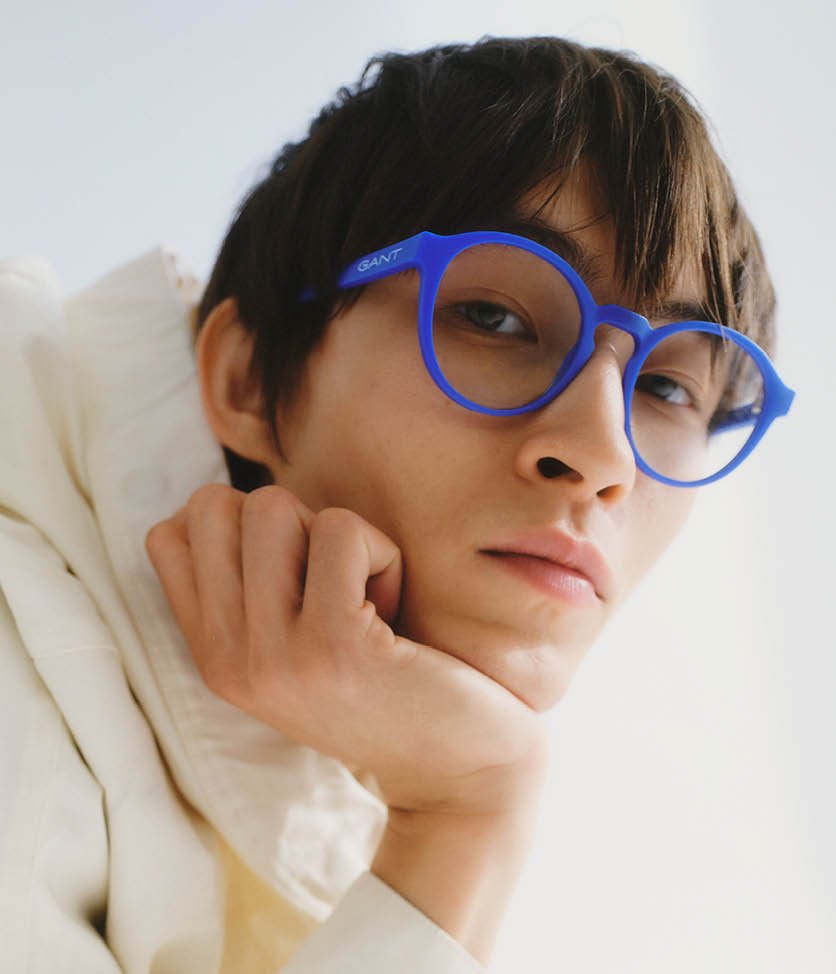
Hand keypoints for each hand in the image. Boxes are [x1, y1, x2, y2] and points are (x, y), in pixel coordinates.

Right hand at [145, 483, 547, 816]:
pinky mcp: (334, 644)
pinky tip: (393, 613)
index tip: (292, 571)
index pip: (167, 537)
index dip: (236, 524)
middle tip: (332, 582)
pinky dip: (383, 554)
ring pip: (271, 507)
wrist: (460, 777)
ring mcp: (275, 656)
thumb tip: (232, 501)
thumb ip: (251, 591)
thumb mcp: (293, 653)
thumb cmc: (388, 692)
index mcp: (213, 656)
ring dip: (336, 537)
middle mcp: (228, 659)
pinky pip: (342, 531)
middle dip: (286, 521)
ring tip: (363, 598)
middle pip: (214, 507)